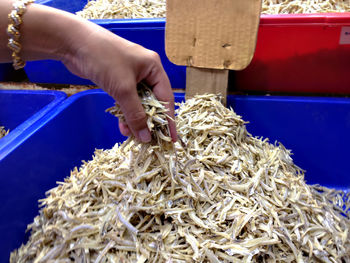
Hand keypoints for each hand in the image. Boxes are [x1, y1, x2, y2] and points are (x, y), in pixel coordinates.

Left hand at [62, 20, 176, 142]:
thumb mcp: (123, 89)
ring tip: (133, 135)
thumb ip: (136, 114)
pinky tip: (122, 126)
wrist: (73, 43)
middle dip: (150, 121)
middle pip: (153, 101)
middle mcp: (145, 71)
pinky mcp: (117, 79)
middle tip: (151, 140)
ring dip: (135, 119)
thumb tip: (146, 137)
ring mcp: (130, 75)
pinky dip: (124, 112)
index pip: (166, 98)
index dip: (169, 120)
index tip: (171, 138)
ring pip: (137, 102)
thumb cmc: (104, 60)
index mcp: (154, 68)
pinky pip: (125, 100)